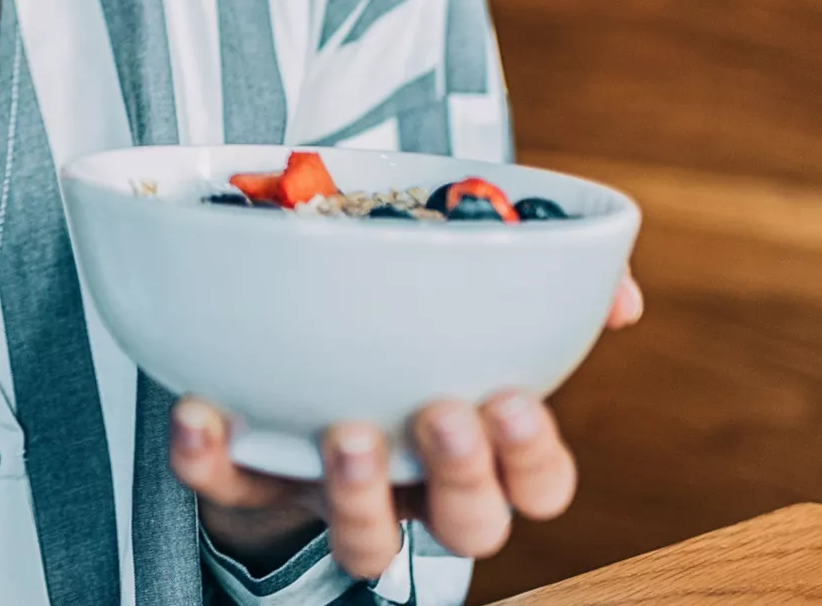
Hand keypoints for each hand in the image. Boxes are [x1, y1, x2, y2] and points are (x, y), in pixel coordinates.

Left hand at [172, 274, 644, 579]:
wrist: (285, 359)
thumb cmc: (397, 327)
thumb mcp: (469, 289)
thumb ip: (546, 279)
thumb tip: (618, 294)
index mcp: (478, 442)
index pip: (539, 483)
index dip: (535, 460)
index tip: (512, 398)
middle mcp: (413, 483)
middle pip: (469, 524)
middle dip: (463, 476)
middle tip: (442, 411)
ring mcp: (330, 490)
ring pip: (365, 542)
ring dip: (358, 497)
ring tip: (346, 433)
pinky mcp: (246, 479)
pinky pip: (225, 487)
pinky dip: (209, 457)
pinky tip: (203, 411)